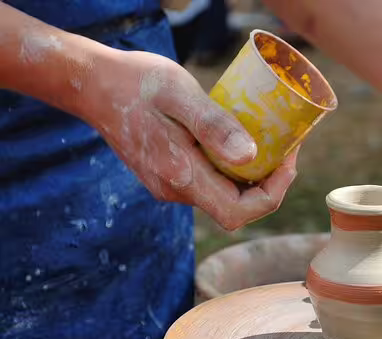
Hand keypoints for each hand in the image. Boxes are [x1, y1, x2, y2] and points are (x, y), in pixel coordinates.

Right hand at [83, 49, 296, 229]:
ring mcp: (169, 186)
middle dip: (268, 184)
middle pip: (236, 208)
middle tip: (285, 149)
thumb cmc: (136, 83)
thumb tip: (250, 155)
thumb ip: (214, 127)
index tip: (288, 160)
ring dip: (251, 177)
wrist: (92, 85)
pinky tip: (237, 141)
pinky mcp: (168, 177)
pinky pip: (209, 184)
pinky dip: (231, 169)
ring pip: (223, 197)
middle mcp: (175, 190)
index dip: (272, 194)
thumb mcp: (179, 95)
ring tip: (268, 141)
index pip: (239, 211)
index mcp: (180, 176)